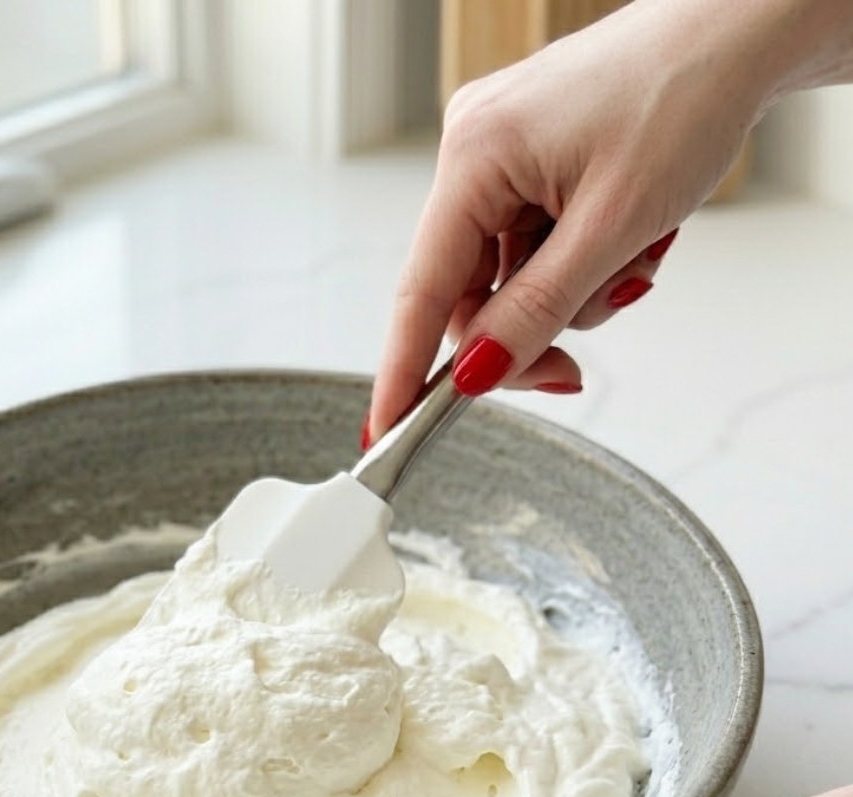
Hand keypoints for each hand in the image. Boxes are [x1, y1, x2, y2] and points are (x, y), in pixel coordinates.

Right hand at [368, 0, 777, 436]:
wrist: (741, 30)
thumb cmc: (686, 94)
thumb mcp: (612, 227)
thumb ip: (537, 310)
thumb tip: (478, 373)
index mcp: (475, 155)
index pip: (421, 289)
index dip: (403, 368)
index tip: (385, 427)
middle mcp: (474, 152)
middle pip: (468, 292)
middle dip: (525, 333)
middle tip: (570, 371)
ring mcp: (501, 156)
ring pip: (507, 276)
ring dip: (568, 295)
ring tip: (632, 260)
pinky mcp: (531, 162)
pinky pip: (532, 246)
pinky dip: (576, 265)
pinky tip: (624, 241)